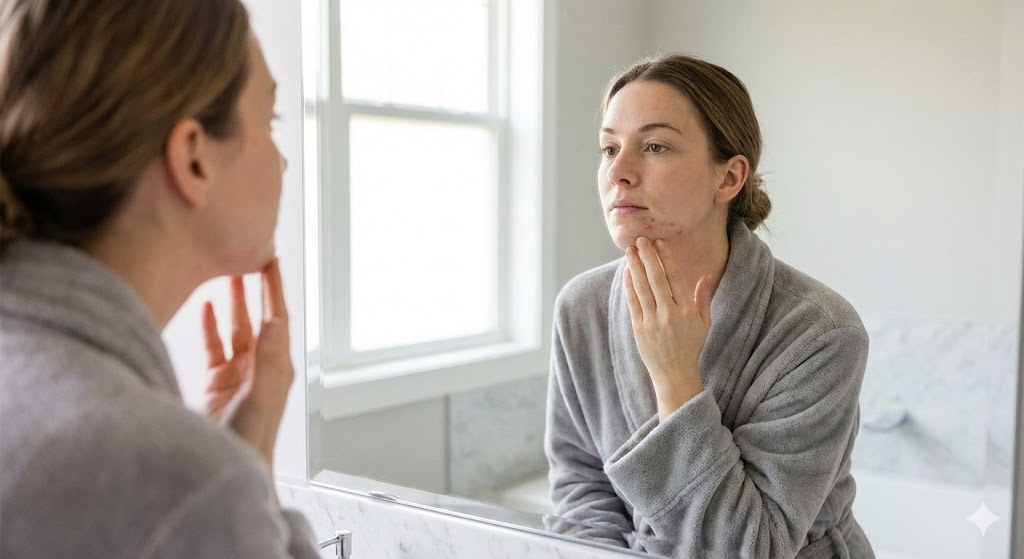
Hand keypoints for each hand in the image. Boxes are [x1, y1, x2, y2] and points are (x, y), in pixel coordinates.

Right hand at [202, 258, 293, 471]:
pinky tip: (206, 309)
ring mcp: (238, 374)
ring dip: (232, 304)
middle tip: (248, 258)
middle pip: (258, 318)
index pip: (277, 318)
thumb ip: (267, 361)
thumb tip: (276, 322)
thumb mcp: (259, 397)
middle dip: (254, 289)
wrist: (228, 469)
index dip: (274, 289)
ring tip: (225, 276)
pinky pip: (215, 347)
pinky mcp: (218, 383)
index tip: (271, 261)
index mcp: (276, 367)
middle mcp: (260, 367)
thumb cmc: (249, 441)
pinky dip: (211, 327)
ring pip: (235, 329)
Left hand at [624, 237, 713, 419]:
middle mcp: (668, 314)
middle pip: (655, 279)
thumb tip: (705, 275)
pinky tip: (627, 272)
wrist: (674, 373)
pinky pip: (633, 302)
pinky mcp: (639, 328)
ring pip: (641, 288)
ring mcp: (652, 321)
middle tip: (640, 240)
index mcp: (686, 310)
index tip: (660, 242)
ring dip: (634, 267)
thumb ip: (703, 298)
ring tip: (630, 251)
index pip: (675, 278)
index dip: (666, 258)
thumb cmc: (690, 346)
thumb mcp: (703, 322)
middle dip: (647, 257)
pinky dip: (629, 285)